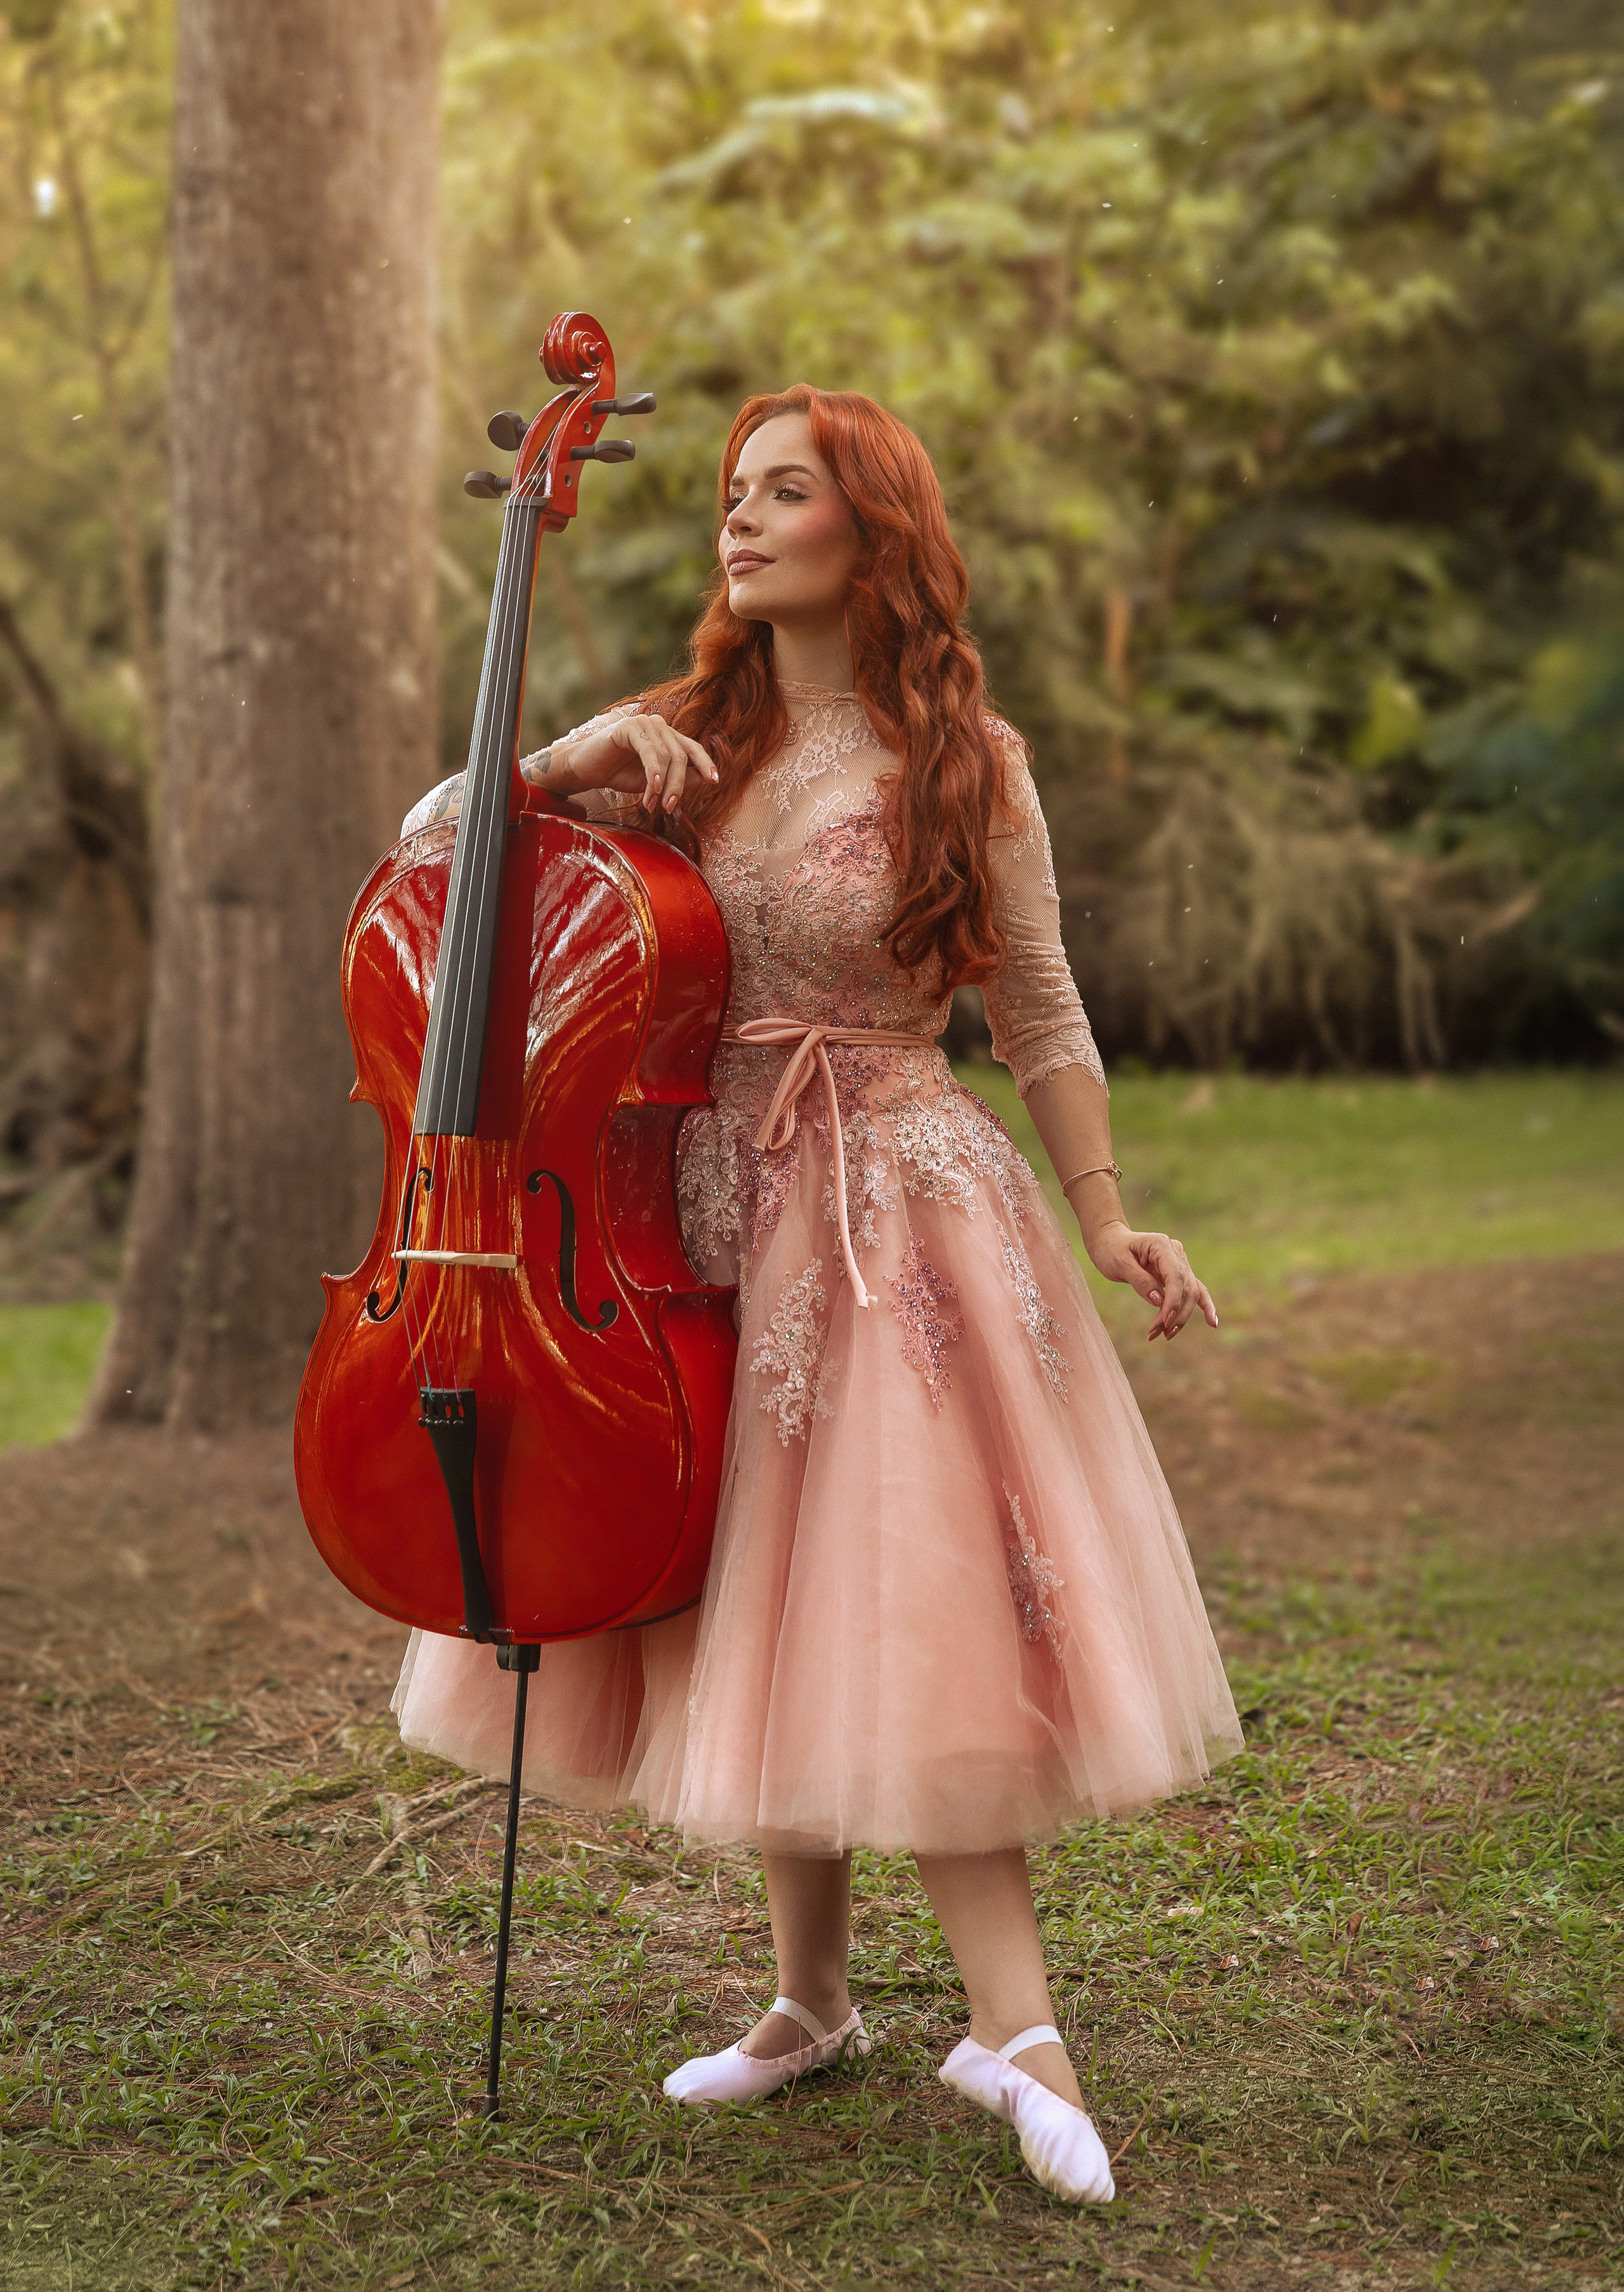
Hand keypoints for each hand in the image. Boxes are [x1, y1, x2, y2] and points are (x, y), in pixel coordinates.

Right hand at [546, 713, 718, 816]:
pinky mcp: (629, 727)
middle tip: (669, 808)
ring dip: (662, 785)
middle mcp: (660, 726)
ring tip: (653, 804)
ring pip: (667, 756)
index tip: (715, 781)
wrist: (587, 770)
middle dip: (678, 786)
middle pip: (681, 756)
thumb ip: (679, 778)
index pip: (693, 748)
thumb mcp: (655, 782)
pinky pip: (649, 751)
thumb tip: (706, 778)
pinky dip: (653, 771)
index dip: (705, 763)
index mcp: (668, 737)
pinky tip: (652, 789)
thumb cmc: (620, 774)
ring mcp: (645, 723)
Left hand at [1087, 1219, 1216, 1341]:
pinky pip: (1195, 1290)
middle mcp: (1176, 1252)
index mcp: (1161, 1245)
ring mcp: (1180, 1262)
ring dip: (1180, 1317)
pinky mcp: (1178, 1273)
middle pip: (1186, 1288)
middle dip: (1174, 1314)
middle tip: (1156, 1334)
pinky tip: (1212, 1323)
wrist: (1110, 1241)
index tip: (1164, 1322)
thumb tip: (1160, 1301)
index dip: (1173, 1301)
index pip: (1175, 1276)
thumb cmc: (1111, 1250)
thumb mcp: (1119, 1264)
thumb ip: (1140, 1281)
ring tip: (1165, 1335)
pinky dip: (1205, 1306)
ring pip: (1190, 1293)